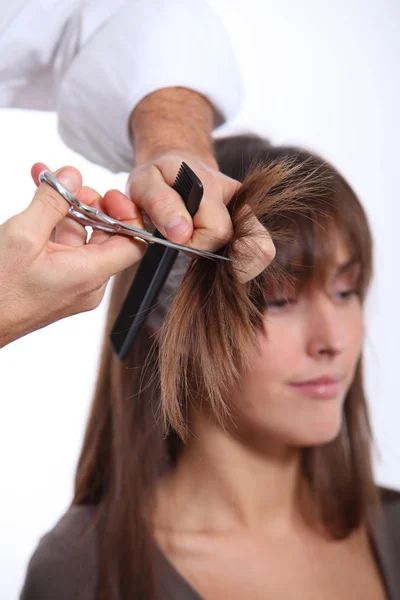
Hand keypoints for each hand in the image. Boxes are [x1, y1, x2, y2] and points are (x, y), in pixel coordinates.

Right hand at [0, 163, 145, 347]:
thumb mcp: (23, 235)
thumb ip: (52, 202)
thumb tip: (72, 176)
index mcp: (90, 274)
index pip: (134, 244)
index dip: (127, 214)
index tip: (108, 194)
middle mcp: (88, 284)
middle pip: (106, 236)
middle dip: (88, 204)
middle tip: (67, 185)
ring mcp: (72, 286)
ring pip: (81, 239)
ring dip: (65, 211)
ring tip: (44, 185)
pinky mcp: (56, 285)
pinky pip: (64, 250)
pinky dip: (53, 227)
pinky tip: (37, 207)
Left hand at [127, 152, 274, 281]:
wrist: (176, 163)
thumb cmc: (158, 176)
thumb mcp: (144, 182)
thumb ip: (161, 205)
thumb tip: (182, 234)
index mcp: (210, 185)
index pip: (217, 232)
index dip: (193, 244)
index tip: (175, 237)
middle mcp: (236, 197)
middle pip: (247, 246)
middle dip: (214, 255)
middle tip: (192, 242)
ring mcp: (247, 209)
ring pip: (261, 251)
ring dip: (232, 262)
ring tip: (205, 246)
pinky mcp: (250, 221)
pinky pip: (256, 252)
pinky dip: (237, 261)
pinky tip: (215, 249)